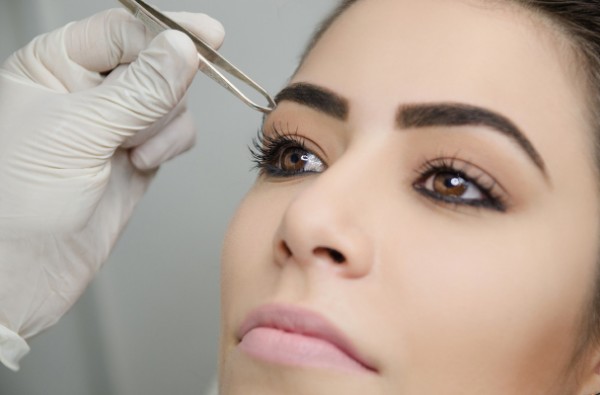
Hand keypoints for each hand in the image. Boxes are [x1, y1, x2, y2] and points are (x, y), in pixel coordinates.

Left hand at [0, 9, 223, 369]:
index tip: (208, 37)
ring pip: (171, 99)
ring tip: (132, 152)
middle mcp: (85, 90)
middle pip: (154, 61)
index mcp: (53, 66)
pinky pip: (176, 132)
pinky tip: (144, 162)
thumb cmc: (14, 201)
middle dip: (162, 88)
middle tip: (147, 116)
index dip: (167, 32)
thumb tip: (184, 48)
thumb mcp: (77, 132)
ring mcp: (114, 125)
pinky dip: (171, 144)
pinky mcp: (135, 156)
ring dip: (163, 124)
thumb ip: (138, 89)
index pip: (123, 30)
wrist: (20, 275)